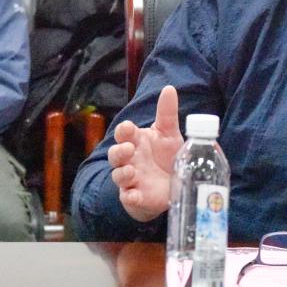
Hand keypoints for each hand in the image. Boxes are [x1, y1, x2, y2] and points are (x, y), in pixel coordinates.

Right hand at [109, 85, 182, 221]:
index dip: (124, 131)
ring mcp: (131, 179)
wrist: (172, 184)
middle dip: (119, 151)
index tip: (129, 128)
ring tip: (131, 171)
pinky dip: (129, 197)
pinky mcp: (136, 196)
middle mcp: (130, 159)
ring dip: (122, 173)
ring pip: (118, 175)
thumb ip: (167, 112)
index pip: (124, 133)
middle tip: (129, 149)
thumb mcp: (169, 133)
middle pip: (115, 154)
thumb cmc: (166, 155)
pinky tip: (133, 196)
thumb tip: (169, 88)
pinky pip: (128, 198)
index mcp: (136, 141)